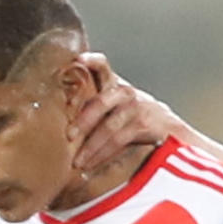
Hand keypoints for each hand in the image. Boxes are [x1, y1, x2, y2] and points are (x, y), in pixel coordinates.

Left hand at [69, 54, 177, 174]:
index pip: (102, 66)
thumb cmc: (129, 113)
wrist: (164, 125)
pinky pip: (119, 140)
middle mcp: (124, 92)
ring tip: (77, 161)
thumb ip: (90, 100)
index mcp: (113, 84)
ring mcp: (135, 107)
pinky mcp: (142, 124)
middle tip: (68, 135)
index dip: (91, 61)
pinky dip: (103, 154)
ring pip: (109, 127)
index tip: (79, 60)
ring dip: (91, 147)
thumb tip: (58, 110)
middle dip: (83, 121)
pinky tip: (92, 163)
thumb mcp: (112, 101)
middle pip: (100, 103)